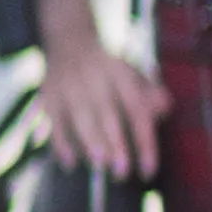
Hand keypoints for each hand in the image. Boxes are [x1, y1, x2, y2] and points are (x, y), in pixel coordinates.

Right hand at [38, 0, 168, 181]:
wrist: (68, 39)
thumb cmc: (107, 66)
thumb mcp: (133, 72)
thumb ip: (150, 92)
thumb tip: (163, 110)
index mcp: (121, 74)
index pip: (137, 111)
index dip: (144, 141)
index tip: (148, 169)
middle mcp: (95, 79)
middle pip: (108, 115)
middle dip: (116, 145)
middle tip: (122, 172)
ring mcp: (69, 87)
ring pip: (81, 118)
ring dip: (89, 143)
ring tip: (98, 165)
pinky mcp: (49, 95)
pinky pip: (54, 122)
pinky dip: (60, 143)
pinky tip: (70, 163)